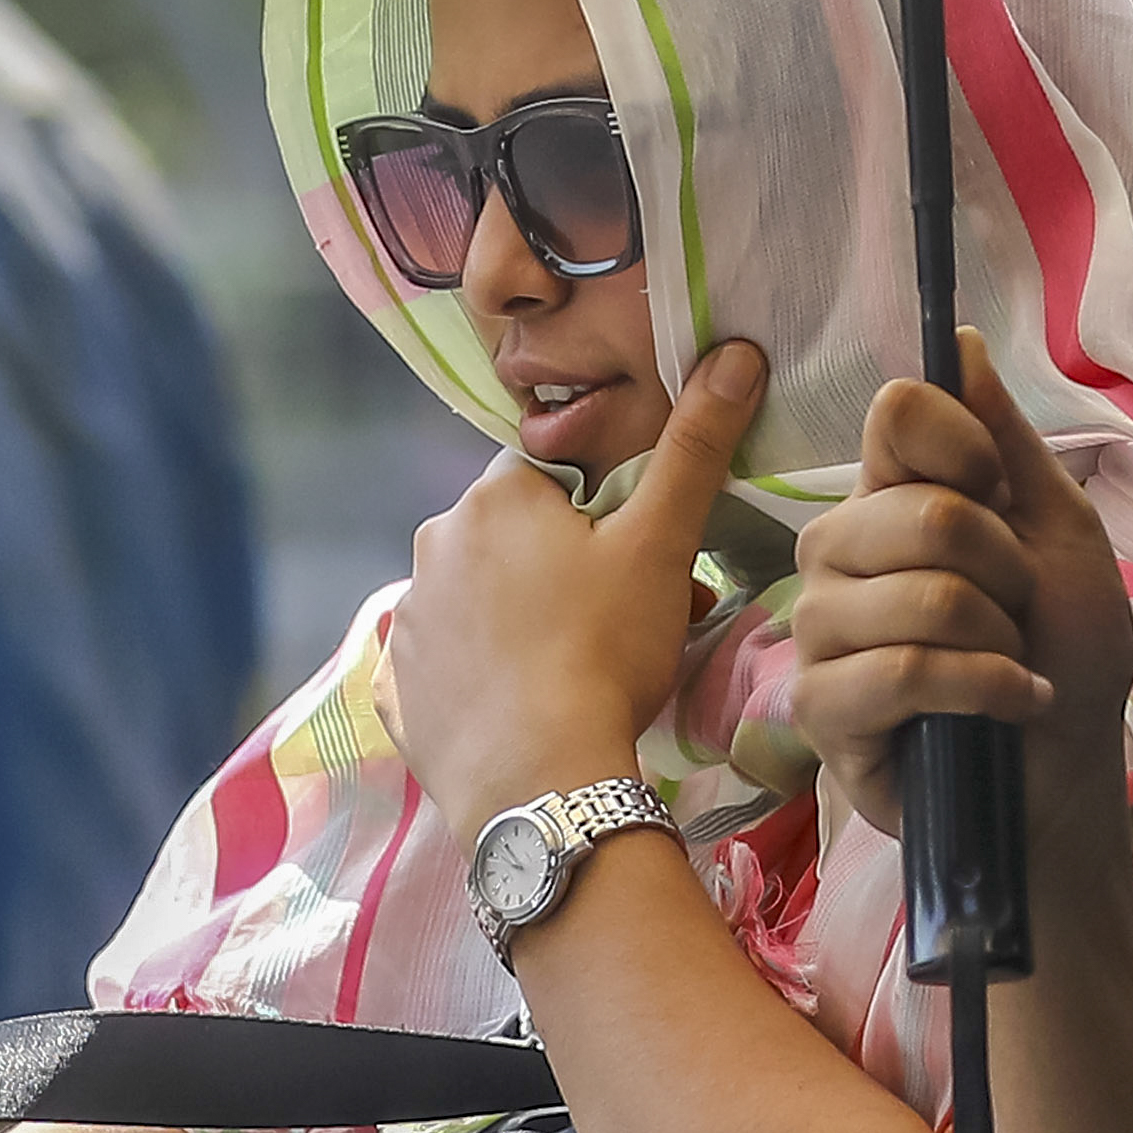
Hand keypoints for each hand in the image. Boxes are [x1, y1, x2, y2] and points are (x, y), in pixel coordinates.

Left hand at [387, 340, 765, 818]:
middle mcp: (433, 545)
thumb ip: (695, 447)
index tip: (640, 569)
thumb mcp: (663, 544)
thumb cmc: (605, 650)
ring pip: (479, 603)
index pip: (553, 483)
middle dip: (568, 574)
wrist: (542, 778)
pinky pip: (442, 668)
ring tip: (579, 676)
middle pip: (515, 543)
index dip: (604, 522)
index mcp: (493, 498)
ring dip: (522, 622)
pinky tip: (519, 707)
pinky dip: (477, 680)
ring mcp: (407, 621)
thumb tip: (735, 353)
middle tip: (626, 628)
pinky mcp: (397, 691)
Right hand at [790, 334, 1132, 846]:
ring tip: (1010, 665)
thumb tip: (959, 344)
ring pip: (915, 597)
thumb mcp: (1060, 532)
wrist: (1066, 771)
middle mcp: (841, 552)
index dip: (964, 448)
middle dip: (1003, 569)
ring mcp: (823, 631)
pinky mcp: (822, 709)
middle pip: (916, 511)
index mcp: (891, 496)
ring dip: (996, 639)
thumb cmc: (1064, 650)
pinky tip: (1007, 706)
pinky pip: (900, 672)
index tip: (1000, 492)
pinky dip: (981, 689)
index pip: (897, 416)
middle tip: (1018, 611)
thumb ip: (1006, 441)